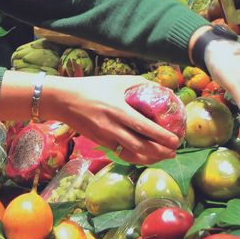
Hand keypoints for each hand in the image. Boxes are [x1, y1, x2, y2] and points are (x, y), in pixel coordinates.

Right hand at [45, 75, 180, 165]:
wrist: (63, 100)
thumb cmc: (92, 87)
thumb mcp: (117, 80)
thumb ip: (140, 83)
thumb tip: (163, 89)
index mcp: (118, 110)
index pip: (144, 127)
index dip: (162, 136)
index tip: (176, 139)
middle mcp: (112, 127)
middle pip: (141, 146)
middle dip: (160, 152)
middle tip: (174, 150)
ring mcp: (105, 138)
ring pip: (131, 155)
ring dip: (150, 158)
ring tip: (164, 156)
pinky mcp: (100, 143)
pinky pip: (122, 153)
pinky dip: (136, 156)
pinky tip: (146, 155)